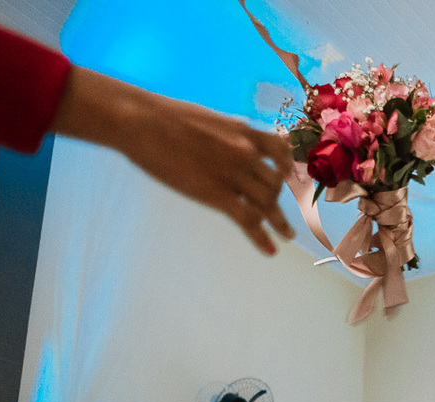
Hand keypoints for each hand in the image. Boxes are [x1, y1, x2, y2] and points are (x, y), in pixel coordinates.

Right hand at [53, 68, 296, 256]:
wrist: (142, 121)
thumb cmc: (163, 117)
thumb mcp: (206, 119)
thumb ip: (224, 133)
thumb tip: (225, 140)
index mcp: (243, 131)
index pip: (280, 150)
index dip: (289, 165)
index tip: (292, 177)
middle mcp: (246, 152)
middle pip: (275, 182)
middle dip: (278, 198)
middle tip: (280, 212)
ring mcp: (234, 174)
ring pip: (268, 203)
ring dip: (278, 221)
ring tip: (286, 234)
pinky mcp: (217, 194)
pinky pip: (249, 221)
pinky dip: (263, 238)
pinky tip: (271, 250)